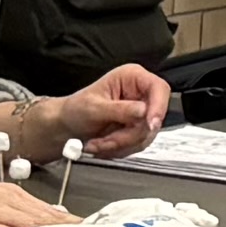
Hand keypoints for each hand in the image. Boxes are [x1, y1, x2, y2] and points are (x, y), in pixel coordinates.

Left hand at [2, 65, 170, 160]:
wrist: (67, 126)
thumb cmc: (76, 109)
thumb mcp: (94, 108)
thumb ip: (120, 110)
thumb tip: (143, 111)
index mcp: (132, 77)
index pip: (158, 88)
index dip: (158, 107)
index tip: (149, 124)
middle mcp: (140, 93)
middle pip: (153, 118)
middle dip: (128, 135)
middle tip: (107, 140)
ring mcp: (140, 113)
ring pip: (145, 135)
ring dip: (121, 144)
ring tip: (98, 143)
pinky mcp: (137, 129)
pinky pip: (138, 144)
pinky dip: (120, 149)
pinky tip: (103, 145)